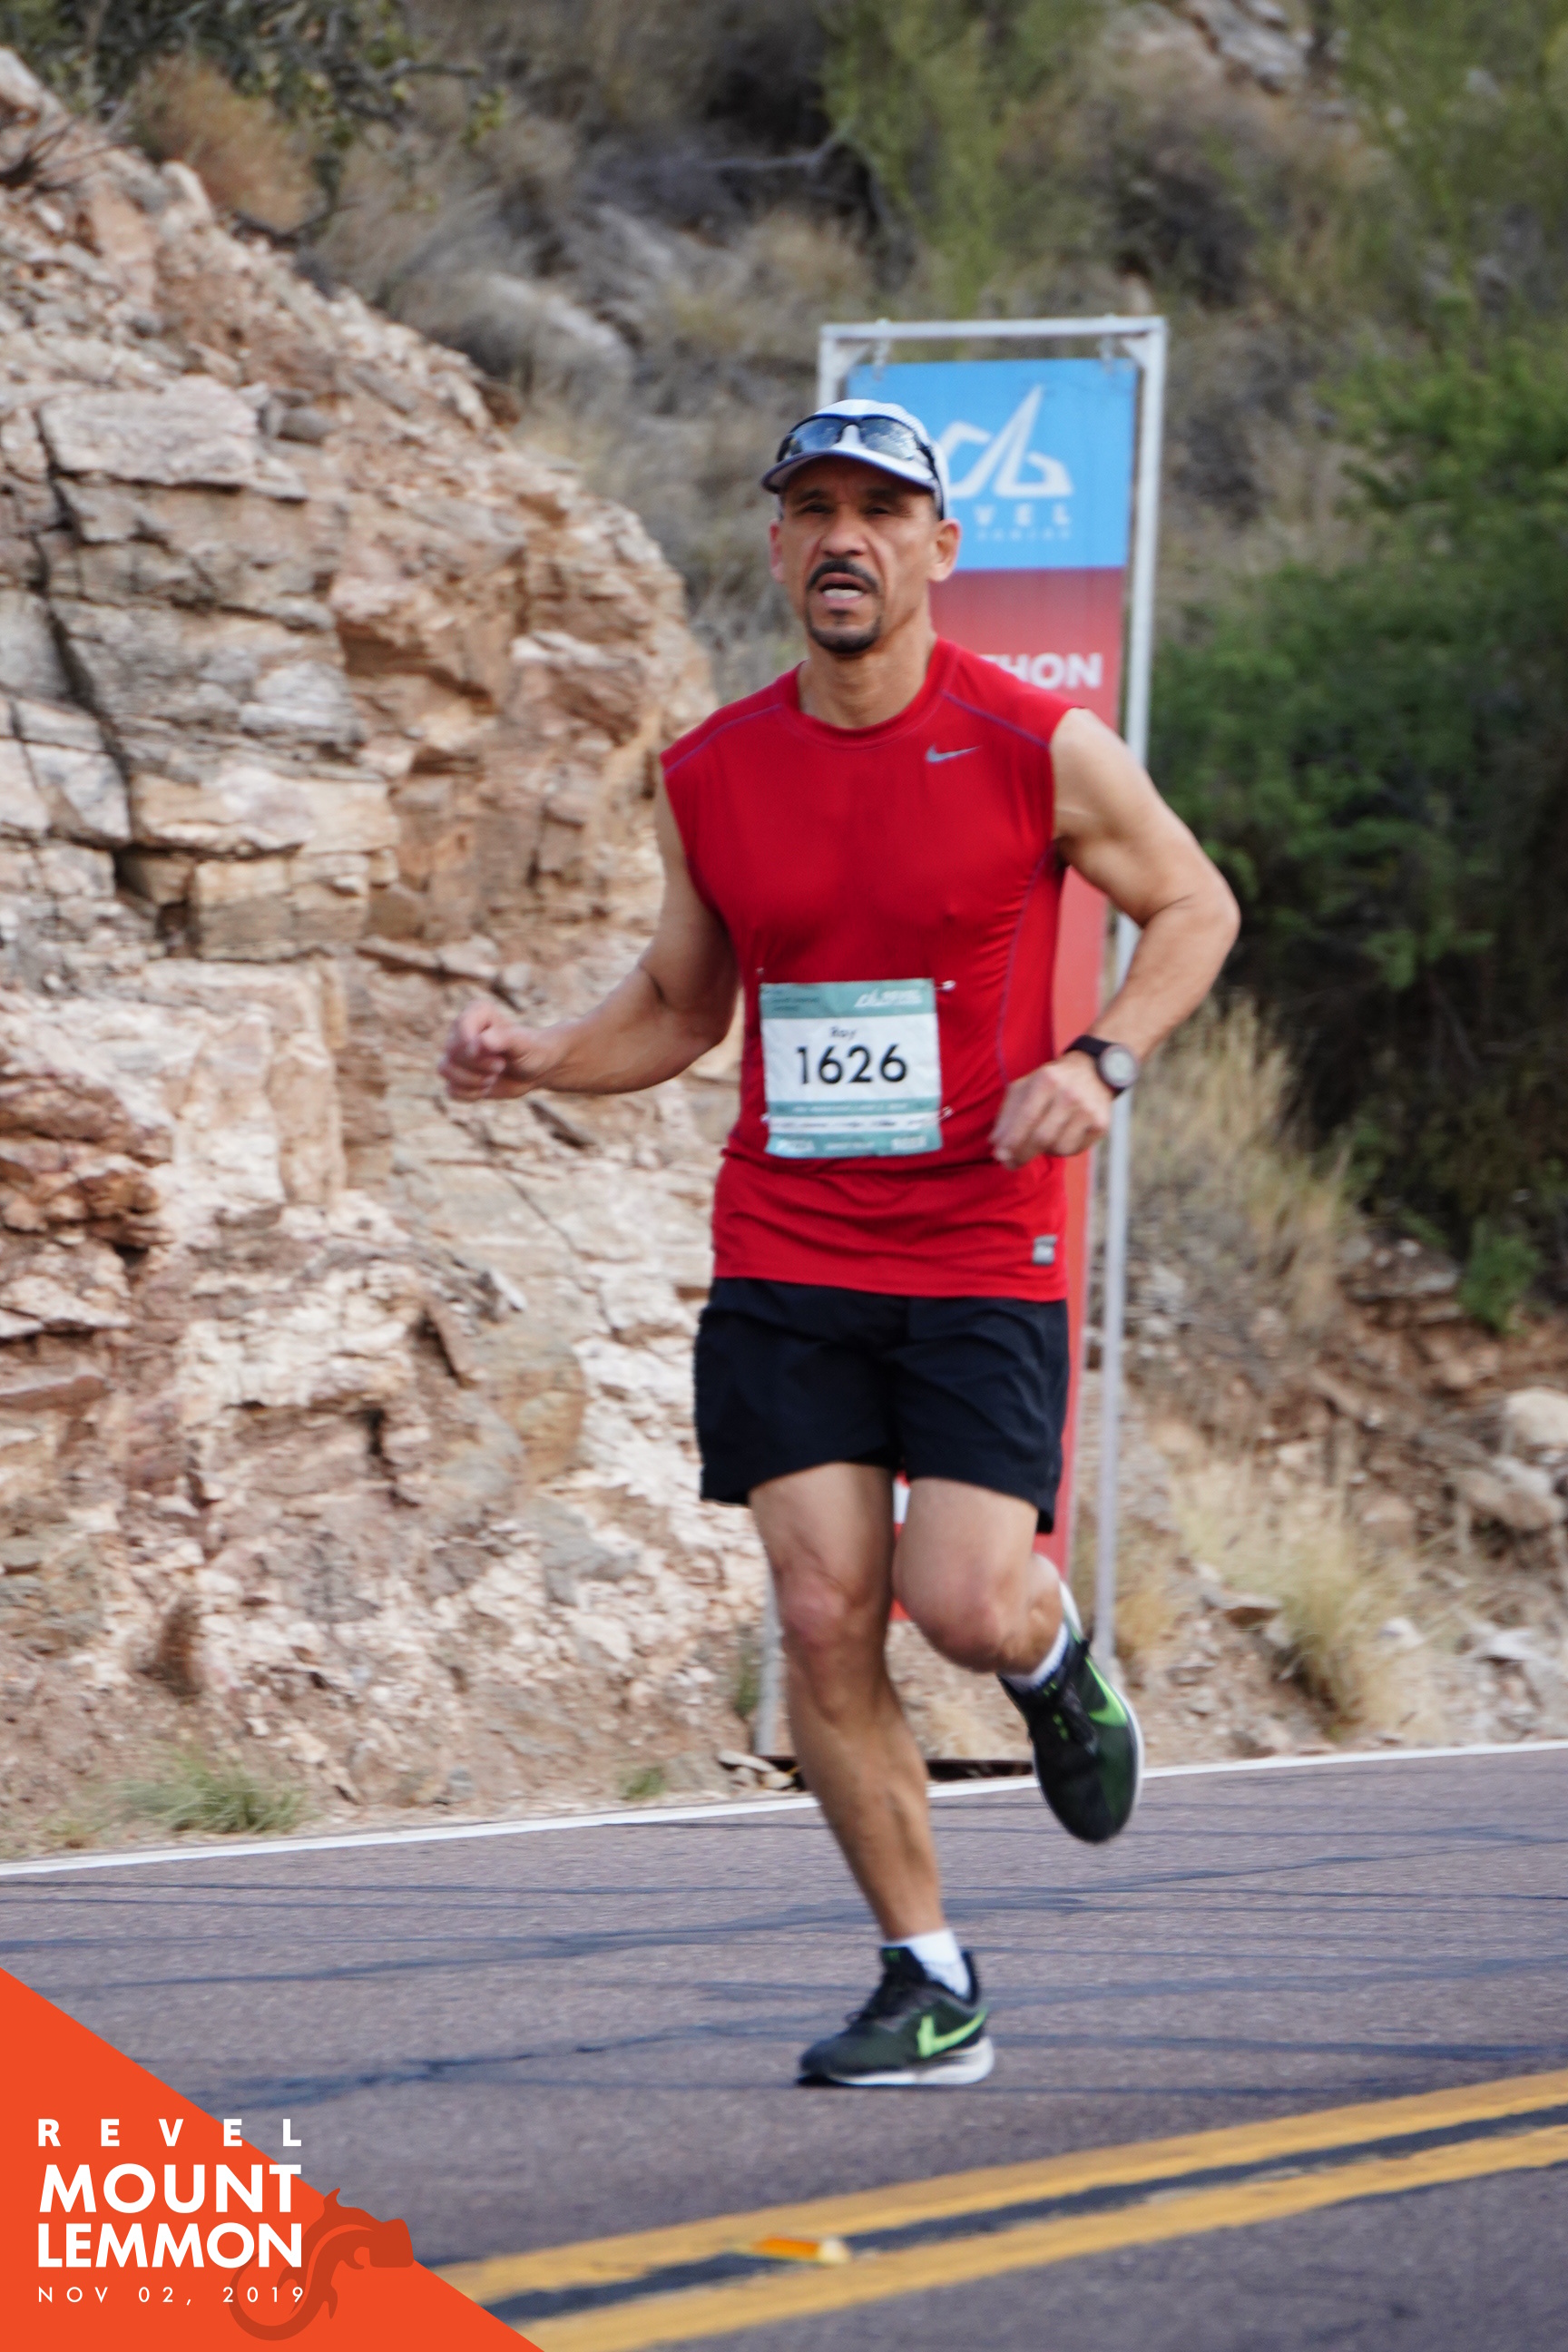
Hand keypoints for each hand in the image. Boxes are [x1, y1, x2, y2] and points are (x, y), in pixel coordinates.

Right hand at [438, 1000, 557, 1100]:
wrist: (537, 1070)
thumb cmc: (532, 1050)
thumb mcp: (523, 1043)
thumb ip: (503, 1038)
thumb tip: (479, 1043)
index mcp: (477, 1013)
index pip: (461, 1026)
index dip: (472, 1045)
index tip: (497, 1057)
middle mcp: (462, 1031)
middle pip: (451, 1051)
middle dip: (478, 1065)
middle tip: (500, 1066)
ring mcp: (457, 1054)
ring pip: (444, 1069)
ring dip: (471, 1080)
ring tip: (492, 1078)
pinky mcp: (457, 1076)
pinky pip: (450, 1089)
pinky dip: (469, 1094)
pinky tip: (486, 1088)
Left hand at [991, 1053, 1113, 1166]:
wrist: (1093, 1071)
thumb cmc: (1050, 1082)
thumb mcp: (1025, 1087)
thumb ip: (1007, 1114)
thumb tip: (996, 1144)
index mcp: (1047, 1080)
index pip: (1027, 1117)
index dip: (1012, 1141)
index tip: (1000, 1156)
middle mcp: (1070, 1095)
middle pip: (1042, 1137)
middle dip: (1022, 1154)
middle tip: (1010, 1163)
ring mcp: (1088, 1110)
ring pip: (1059, 1148)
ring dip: (1045, 1150)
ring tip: (1043, 1137)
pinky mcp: (1101, 1124)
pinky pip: (1075, 1150)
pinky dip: (1062, 1149)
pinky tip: (1061, 1135)